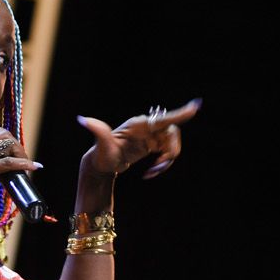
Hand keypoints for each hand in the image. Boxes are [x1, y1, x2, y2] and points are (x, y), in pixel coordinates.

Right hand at [0, 122, 41, 217]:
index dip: (5, 136)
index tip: (11, 148)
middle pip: (2, 134)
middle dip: (15, 144)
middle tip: (21, 157)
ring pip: (6, 144)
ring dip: (21, 153)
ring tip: (27, 163)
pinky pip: (8, 163)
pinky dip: (23, 164)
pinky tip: (32, 167)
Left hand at [77, 99, 200, 178]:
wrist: (102, 164)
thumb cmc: (101, 155)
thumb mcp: (101, 146)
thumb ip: (97, 131)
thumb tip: (83, 119)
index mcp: (139, 125)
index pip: (163, 118)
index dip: (180, 113)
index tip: (196, 106)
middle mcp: (147, 126)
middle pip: (172, 134)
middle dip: (170, 152)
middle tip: (158, 167)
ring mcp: (151, 135)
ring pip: (171, 144)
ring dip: (167, 160)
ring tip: (152, 173)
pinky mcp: (152, 144)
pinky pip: (167, 151)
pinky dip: (163, 163)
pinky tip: (150, 173)